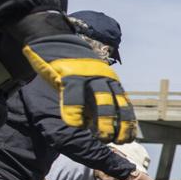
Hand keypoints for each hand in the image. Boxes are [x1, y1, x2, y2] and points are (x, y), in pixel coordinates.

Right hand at [22, 35, 137, 142]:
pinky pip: (75, 94)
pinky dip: (75, 111)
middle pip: (119, 105)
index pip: (125, 106)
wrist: (52, 37)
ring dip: (105, 122)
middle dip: (121, 126)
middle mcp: (103, 79)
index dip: (128, 124)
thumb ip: (92, 101)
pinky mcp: (69, 73)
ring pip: (103, 101)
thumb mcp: (88, 82)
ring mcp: (88, 75)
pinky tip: (76, 125)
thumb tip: (96, 126)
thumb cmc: (69, 66)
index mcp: (110, 82)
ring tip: (103, 138)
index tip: (127, 139)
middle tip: (117, 141)